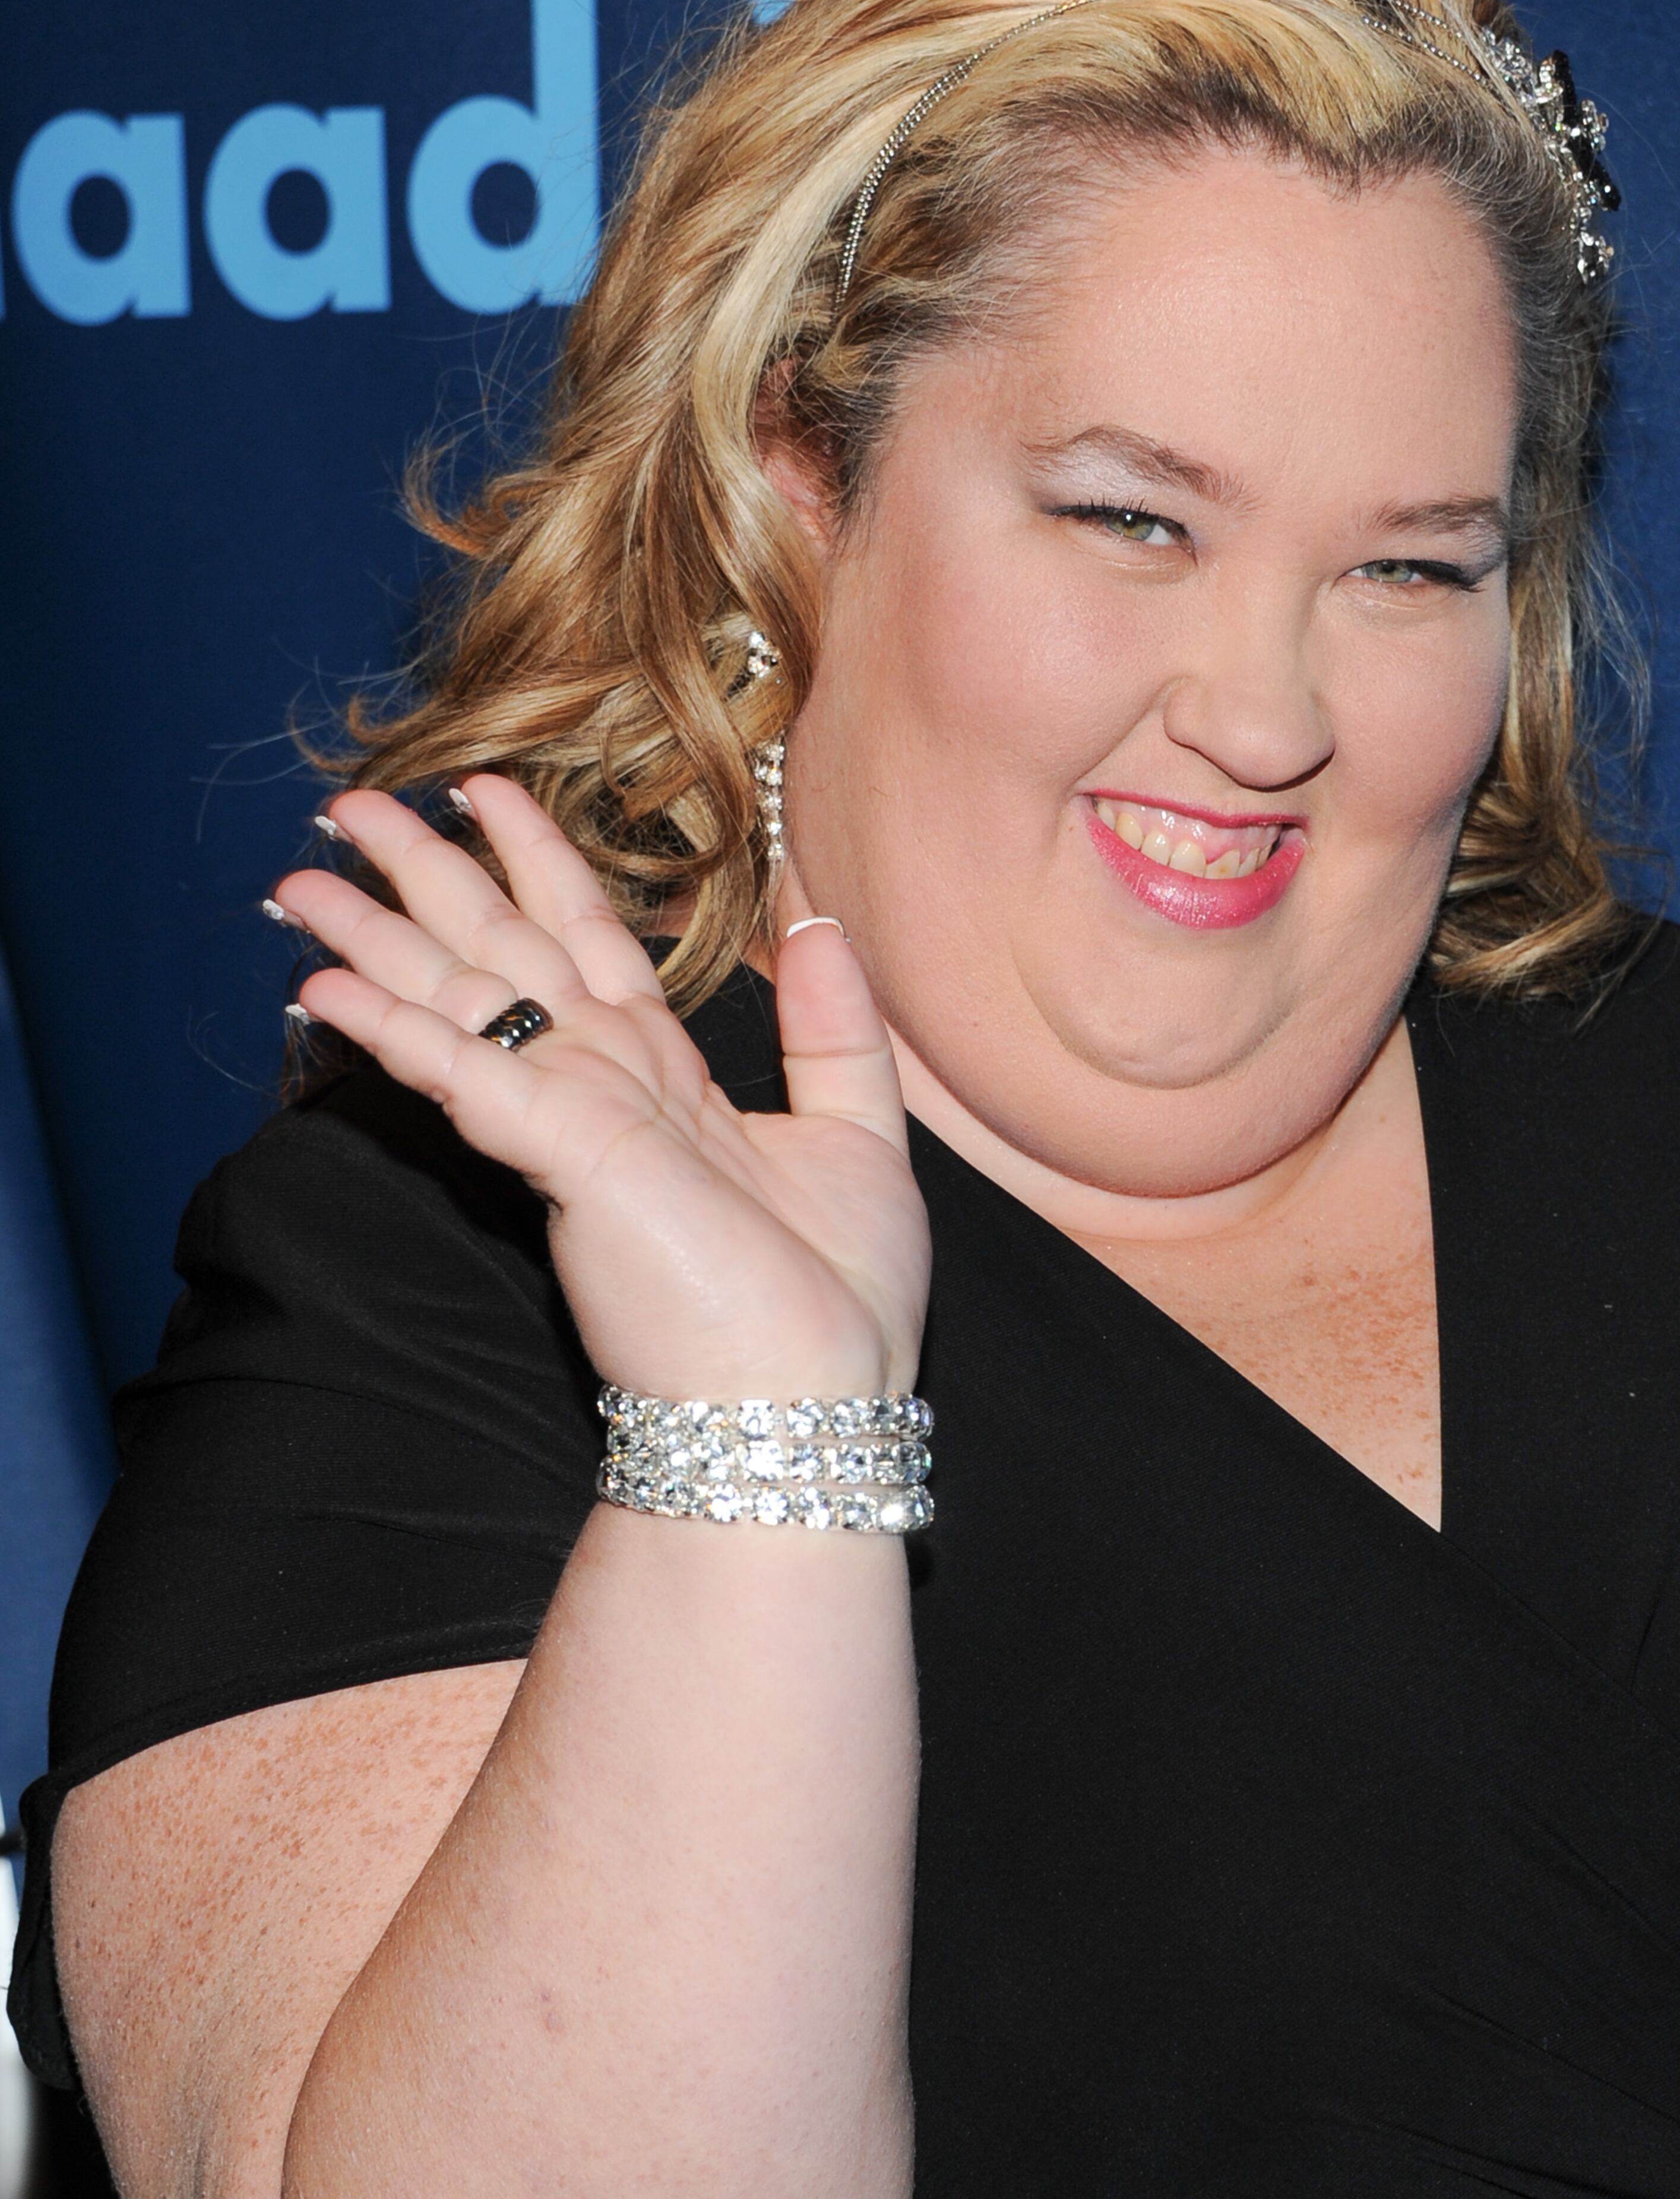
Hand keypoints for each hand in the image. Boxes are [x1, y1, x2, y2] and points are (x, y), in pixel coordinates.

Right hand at [277, 779, 928, 1404]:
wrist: (810, 1407)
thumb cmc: (837, 1303)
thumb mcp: (862, 1140)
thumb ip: (837, 1029)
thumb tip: (822, 919)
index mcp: (668, 1081)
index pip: (586, 945)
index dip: (536, 863)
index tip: (490, 791)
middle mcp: (609, 1089)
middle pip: (502, 954)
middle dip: (428, 876)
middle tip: (351, 804)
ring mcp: (579, 1122)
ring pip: (461, 1002)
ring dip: (375, 938)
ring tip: (298, 879)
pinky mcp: (566, 1158)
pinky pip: (464, 1074)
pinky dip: (394, 1029)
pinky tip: (322, 989)